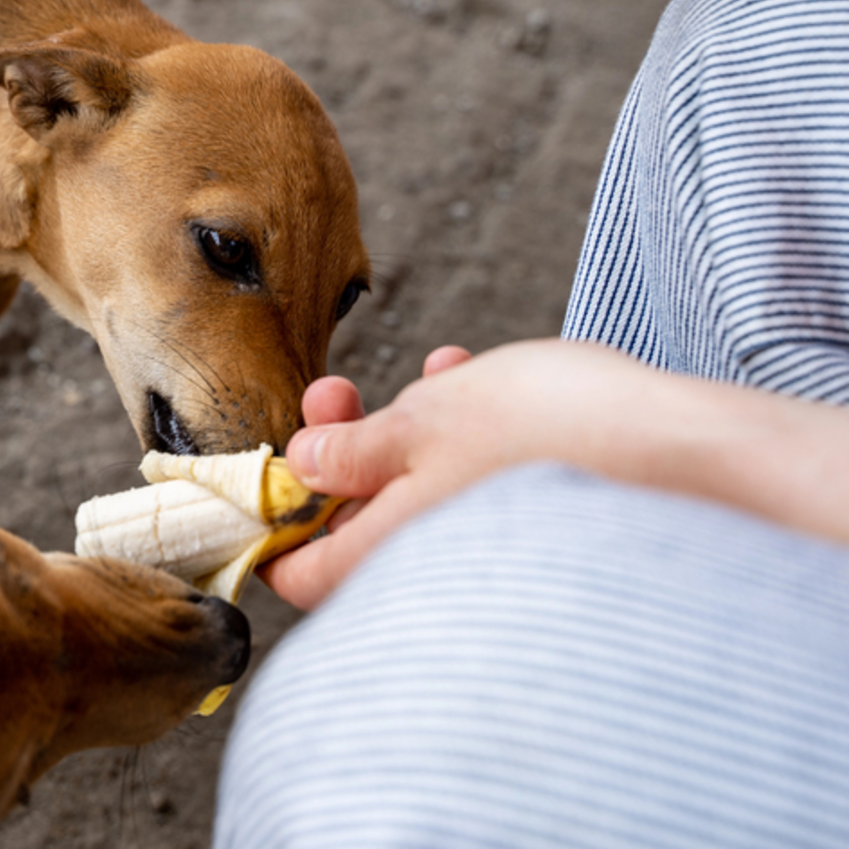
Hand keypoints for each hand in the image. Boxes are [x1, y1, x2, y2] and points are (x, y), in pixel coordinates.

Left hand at [258, 340, 679, 609]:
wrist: (684, 448)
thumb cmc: (548, 433)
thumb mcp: (424, 423)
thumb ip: (352, 451)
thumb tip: (301, 468)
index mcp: (394, 552)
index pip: (302, 576)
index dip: (271, 526)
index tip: (263, 478)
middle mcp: (438, 560)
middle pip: (355, 522)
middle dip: (339, 449)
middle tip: (334, 394)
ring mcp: (489, 542)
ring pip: (418, 489)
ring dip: (405, 426)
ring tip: (424, 370)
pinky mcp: (533, 515)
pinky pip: (473, 478)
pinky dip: (462, 431)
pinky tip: (473, 374)